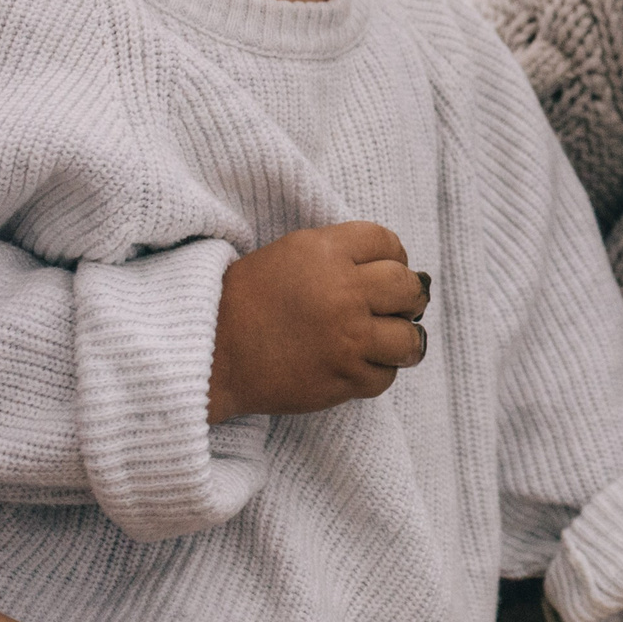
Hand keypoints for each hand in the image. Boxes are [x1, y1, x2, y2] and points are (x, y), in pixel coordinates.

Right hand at [209, 221, 431, 421]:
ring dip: (405, 339)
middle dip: (410, 296)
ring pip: (408, 338)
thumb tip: (394, 266)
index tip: (388, 269)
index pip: (389, 243)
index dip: (394, 256)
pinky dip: (378, 371)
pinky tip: (361, 363)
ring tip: (395, 340)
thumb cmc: (248, 299)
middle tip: (401, 304)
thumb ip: (341, 252)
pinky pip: (385, 376)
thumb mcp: (293, 252)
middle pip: (408, 287)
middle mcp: (343, 291)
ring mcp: (347, 338)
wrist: (212, 352)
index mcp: (327, 251)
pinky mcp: (344, 378)